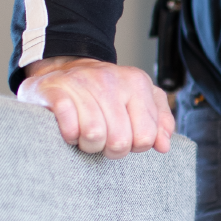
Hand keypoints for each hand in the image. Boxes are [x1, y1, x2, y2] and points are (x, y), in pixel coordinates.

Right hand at [17, 56, 174, 158]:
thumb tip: (164, 145)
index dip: (135, 146)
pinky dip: (70, 136)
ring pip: (94, 136)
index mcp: (137, 82)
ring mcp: (81, 82)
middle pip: (120, 141)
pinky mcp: (55, 90)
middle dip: (111, 149)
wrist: (62, 70)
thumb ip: (160, 122)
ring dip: (89, 145)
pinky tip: (71, 129)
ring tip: (87, 135)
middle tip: (105, 139)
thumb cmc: (106, 94)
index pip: (146, 137)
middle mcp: (110, 79)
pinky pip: (70, 128)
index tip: (126, 136)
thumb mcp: (140, 101)